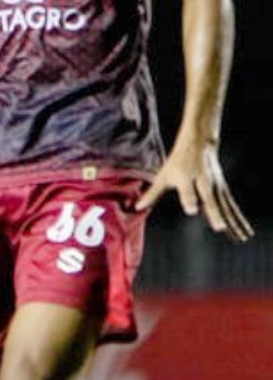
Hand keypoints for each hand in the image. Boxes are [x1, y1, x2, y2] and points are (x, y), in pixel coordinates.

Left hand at [136, 141, 254, 243]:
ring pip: (224, 205)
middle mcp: (202, 182)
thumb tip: (137, 207)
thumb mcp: (163, 176)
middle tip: (220, 227)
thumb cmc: (177, 162)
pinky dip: (238, 219)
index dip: (190, 199)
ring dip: (231, 221)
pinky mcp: (222, 190)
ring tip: (237, 236)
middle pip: (209, 199)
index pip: (188, 191)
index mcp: (186, 178)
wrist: (199, 143)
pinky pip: (231, 207)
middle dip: (214, 213)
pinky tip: (243, 232)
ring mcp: (215, 186)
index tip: (192, 210)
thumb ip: (152, 194)